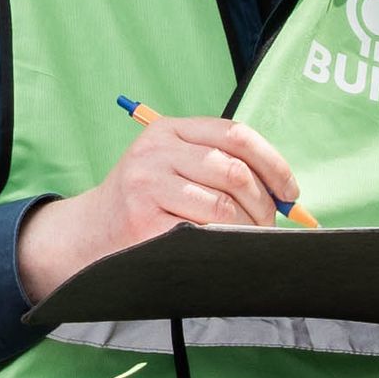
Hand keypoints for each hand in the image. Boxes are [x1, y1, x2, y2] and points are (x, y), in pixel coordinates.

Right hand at [18, 110, 300, 306]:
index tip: (290, 193)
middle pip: (234, 171)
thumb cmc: (144, 200)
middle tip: (270, 225)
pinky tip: (223, 248)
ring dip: (247, 228)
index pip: (236, 134)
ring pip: (222, 205)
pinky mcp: (143, 221)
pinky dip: (222, 243)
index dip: (273, 164)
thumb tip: (282, 191)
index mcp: (169, 129)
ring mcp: (147, 185)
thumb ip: (217, 164)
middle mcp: (156, 151)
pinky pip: (201, 232)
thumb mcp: (171, 165)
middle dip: (264, 204)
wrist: (88, 232)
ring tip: (248, 238)